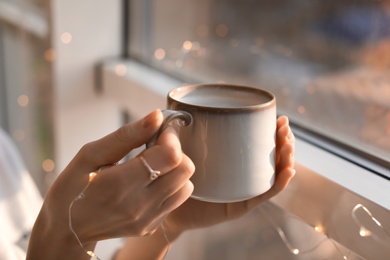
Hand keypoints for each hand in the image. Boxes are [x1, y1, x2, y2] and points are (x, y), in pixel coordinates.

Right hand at [27, 110, 194, 259]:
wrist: (67, 230)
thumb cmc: (73, 188)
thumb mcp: (90, 155)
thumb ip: (127, 135)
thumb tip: (157, 117)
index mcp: (121, 185)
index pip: (171, 156)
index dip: (170, 138)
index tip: (158, 131)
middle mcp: (140, 206)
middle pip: (185, 169)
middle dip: (175, 150)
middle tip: (154, 146)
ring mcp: (148, 219)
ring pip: (186, 185)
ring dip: (175, 169)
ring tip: (153, 164)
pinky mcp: (152, 226)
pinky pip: (177, 200)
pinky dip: (171, 185)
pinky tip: (150, 181)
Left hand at [162, 115, 294, 237]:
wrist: (168, 208)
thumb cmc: (174, 177)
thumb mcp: (178, 151)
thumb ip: (177, 133)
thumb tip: (179, 112)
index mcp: (233, 158)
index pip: (259, 142)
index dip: (272, 130)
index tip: (278, 117)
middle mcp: (242, 173)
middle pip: (271, 155)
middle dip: (283, 139)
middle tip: (284, 127)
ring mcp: (243, 189)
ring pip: (273, 173)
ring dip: (286, 158)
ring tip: (288, 145)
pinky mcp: (240, 205)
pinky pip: (264, 194)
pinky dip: (278, 183)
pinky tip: (287, 171)